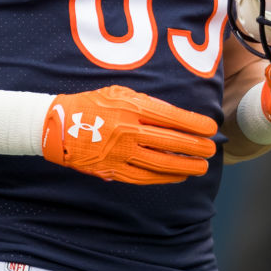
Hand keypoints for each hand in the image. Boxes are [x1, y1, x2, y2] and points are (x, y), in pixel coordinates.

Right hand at [42, 85, 216, 183]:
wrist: (59, 126)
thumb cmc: (92, 105)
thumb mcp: (119, 92)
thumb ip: (146, 103)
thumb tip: (176, 117)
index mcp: (131, 107)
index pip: (172, 117)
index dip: (195, 124)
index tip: (210, 128)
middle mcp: (129, 131)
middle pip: (171, 142)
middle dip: (196, 147)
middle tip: (211, 149)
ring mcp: (121, 153)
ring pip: (161, 163)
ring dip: (185, 166)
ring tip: (200, 166)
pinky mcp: (113, 170)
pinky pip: (145, 177)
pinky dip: (165, 177)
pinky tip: (178, 175)